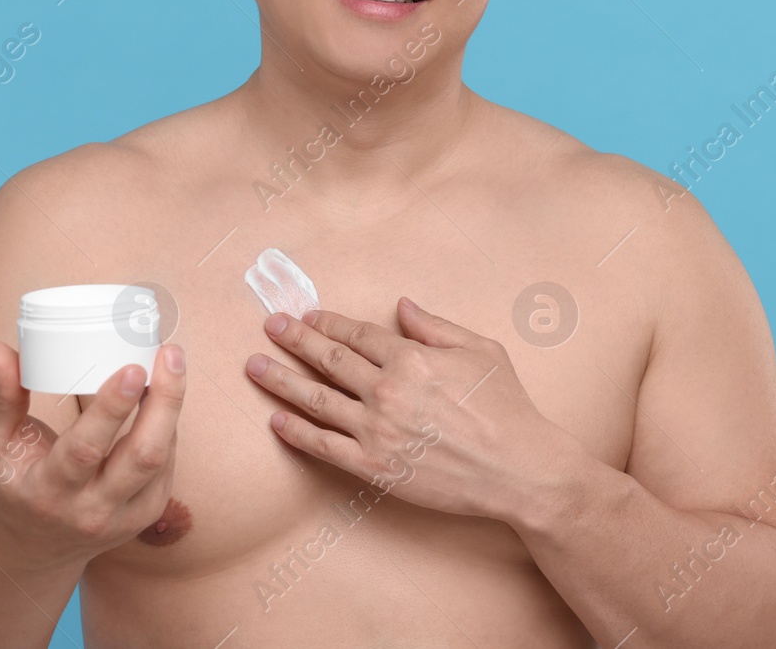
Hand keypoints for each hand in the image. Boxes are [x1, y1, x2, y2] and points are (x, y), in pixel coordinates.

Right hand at [0, 340, 185, 569]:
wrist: (32, 548)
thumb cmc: (12, 483)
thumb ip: (1, 395)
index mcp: (48, 492)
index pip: (86, 450)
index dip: (112, 408)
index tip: (133, 367)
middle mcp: (91, 510)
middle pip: (142, 456)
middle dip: (164, 400)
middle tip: (170, 353)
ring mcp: (124, 517)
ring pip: (162, 459)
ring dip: (171, 407)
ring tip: (172, 363)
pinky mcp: (147, 515)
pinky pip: (167, 465)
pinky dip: (168, 427)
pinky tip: (164, 397)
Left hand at [244, 297, 572, 522]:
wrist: (520, 469)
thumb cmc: (507, 406)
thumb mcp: (479, 349)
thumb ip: (435, 326)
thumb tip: (401, 306)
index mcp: (411, 357)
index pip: (356, 333)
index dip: (327, 322)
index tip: (307, 316)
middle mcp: (387, 389)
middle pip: (328, 358)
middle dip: (294, 340)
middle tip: (270, 327)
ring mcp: (377, 429)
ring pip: (316, 400)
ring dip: (281, 381)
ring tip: (254, 367)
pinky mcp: (375, 466)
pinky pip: (324, 446)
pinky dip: (296, 432)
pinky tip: (277, 419)